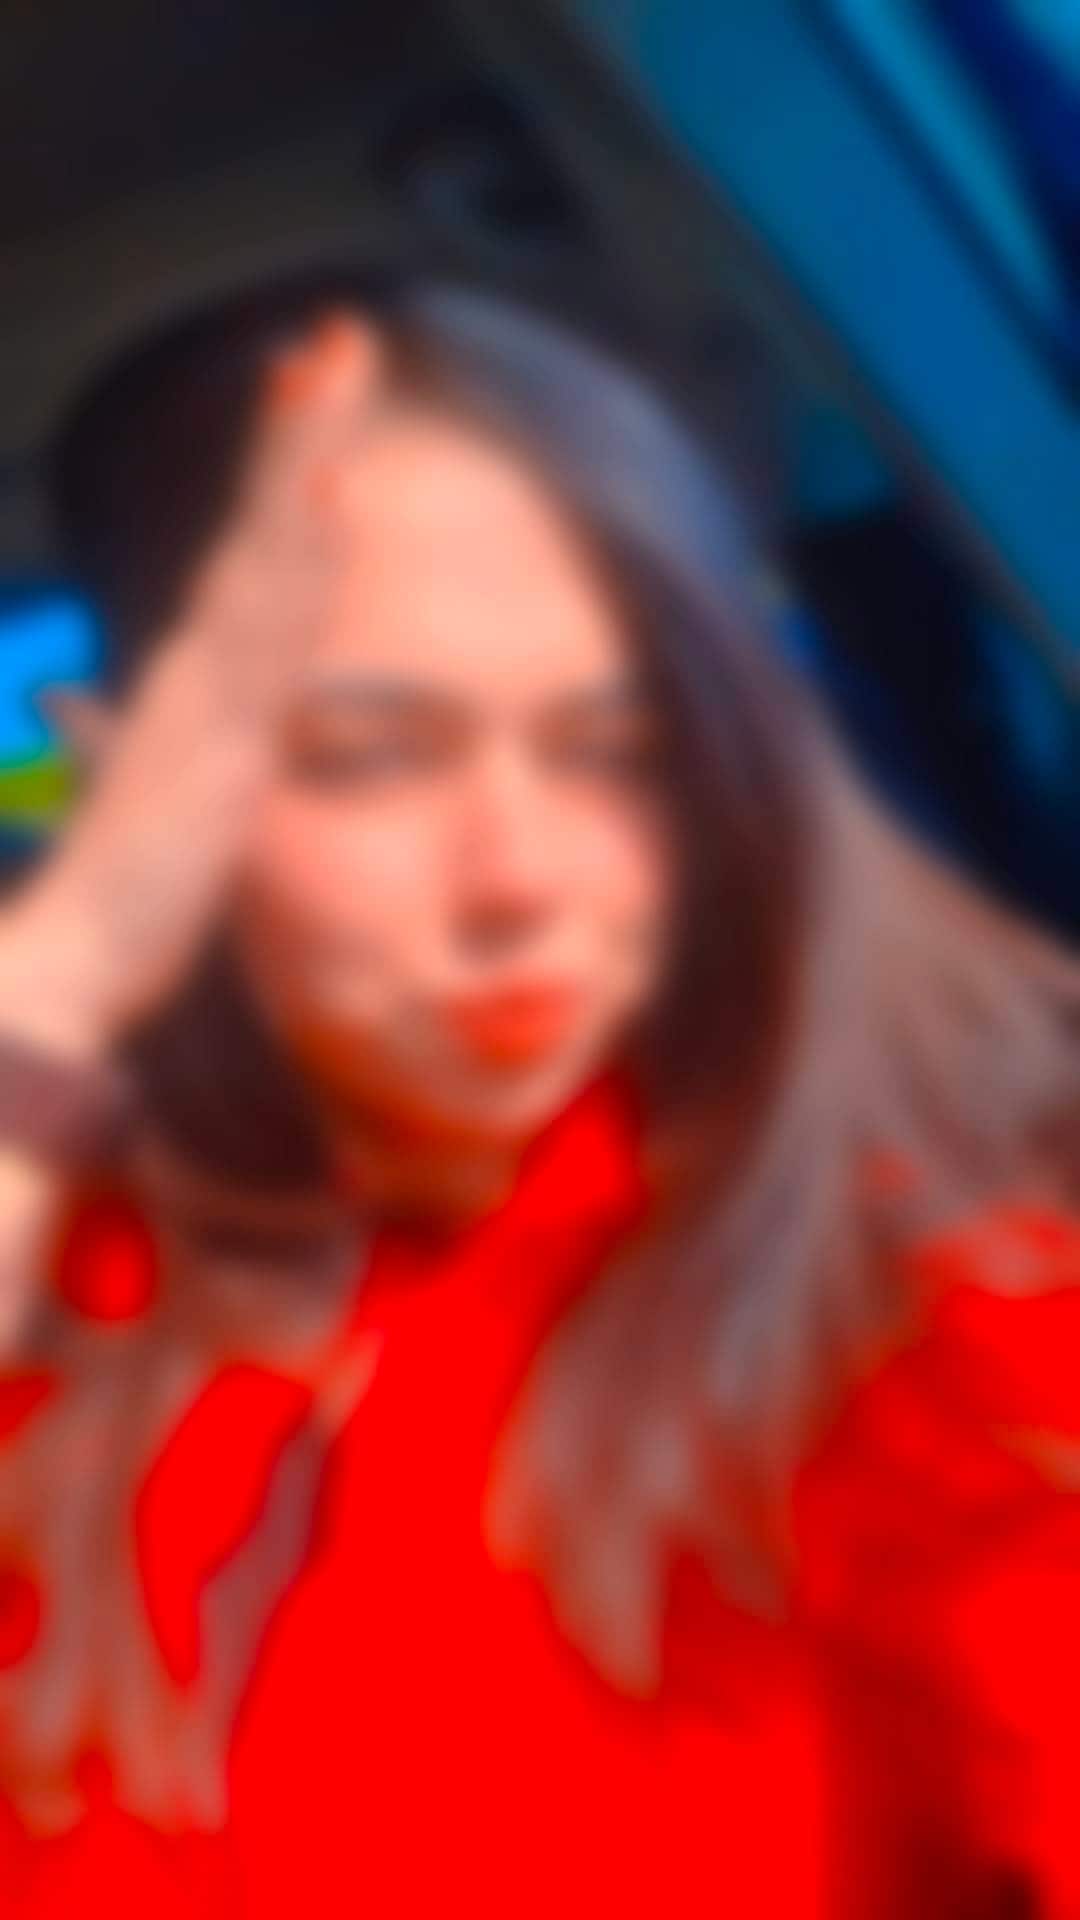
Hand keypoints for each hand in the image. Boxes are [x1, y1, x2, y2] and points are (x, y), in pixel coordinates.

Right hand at [0, 310, 381, 1060]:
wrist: (75, 959)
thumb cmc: (125, 902)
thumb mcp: (174, 817)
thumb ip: (163, 760)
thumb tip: (130, 733)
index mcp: (205, 691)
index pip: (261, 567)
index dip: (292, 486)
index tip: (320, 408)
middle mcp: (206, 675)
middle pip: (267, 532)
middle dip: (303, 431)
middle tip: (341, 338)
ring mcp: (209, 697)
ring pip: (268, 554)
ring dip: (302, 457)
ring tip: (333, 367)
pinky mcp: (217, 736)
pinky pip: (265, 627)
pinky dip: (290, 555)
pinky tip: (323, 495)